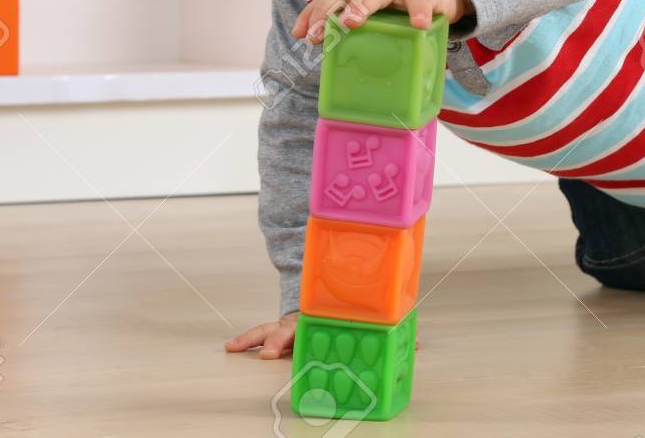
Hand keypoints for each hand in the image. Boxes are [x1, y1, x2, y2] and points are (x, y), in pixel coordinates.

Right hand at [224, 312, 422, 357]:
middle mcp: (302, 320)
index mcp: (322, 318)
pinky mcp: (280, 330)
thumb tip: (415, 345)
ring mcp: (288, 324)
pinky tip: (230, 347)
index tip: (289, 347)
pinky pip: (261, 333)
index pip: (312, 326)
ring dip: (251, 338)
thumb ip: (387, 329)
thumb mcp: (366, 316)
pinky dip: (246, 338)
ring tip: (232, 347)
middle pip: (286, 329)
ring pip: (267, 329)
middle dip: (276, 341)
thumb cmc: (345, 310)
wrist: (324, 290)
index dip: (304, 336)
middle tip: (265, 354)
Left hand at [292, 0, 471, 43]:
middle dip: (330, 10)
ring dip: (363, 5)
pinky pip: (421, 2)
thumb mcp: (373, 7)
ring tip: (352, 21)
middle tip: (317, 31)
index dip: (314, 13)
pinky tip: (418, 24)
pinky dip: (419, 13)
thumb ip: (352, 19)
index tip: (301, 33)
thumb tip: (316, 42)